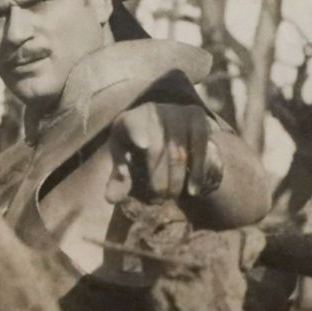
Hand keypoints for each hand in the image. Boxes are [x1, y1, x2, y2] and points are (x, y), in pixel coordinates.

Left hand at [106, 103, 222, 205]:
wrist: (162, 129)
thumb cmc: (135, 151)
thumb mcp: (124, 164)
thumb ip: (118, 180)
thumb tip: (111, 198)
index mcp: (129, 120)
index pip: (133, 125)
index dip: (138, 133)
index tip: (143, 145)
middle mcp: (154, 110)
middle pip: (158, 148)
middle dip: (158, 178)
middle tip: (157, 200)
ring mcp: (177, 111)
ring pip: (179, 150)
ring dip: (176, 178)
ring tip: (172, 197)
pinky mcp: (197, 115)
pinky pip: (200, 146)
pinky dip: (197, 170)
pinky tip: (193, 189)